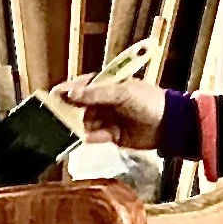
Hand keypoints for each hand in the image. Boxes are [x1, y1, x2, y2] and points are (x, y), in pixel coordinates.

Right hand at [51, 77, 165, 149]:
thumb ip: (97, 94)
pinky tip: (85, 137)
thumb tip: (71, 93)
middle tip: (56, 117)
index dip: (66, 91)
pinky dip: (90, 138)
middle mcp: (104, 102)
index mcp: (106, 86)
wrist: (171, 124)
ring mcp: (108, 120)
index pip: (81, 87)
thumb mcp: (123, 92)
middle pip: (79, 106)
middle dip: (69, 111)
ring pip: (86, 123)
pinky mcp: (113, 137)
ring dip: (78, 126)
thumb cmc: (148, 101)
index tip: (51, 97)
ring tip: (68, 130)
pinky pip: (96, 137)